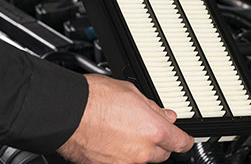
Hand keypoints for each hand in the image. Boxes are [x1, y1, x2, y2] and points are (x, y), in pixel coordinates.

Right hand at [57, 74, 193, 163]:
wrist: (66, 113)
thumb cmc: (94, 99)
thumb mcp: (132, 93)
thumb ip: (153, 108)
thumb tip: (165, 115)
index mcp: (154, 130)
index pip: (181, 143)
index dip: (184, 140)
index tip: (184, 139)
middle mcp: (142, 151)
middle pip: (162, 154)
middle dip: (158, 143)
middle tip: (146, 129)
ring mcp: (125, 163)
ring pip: (142, 159)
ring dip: (139, 149)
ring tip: (123, 131)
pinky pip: (123, 162)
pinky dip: (122, 154)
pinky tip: (112, 139)